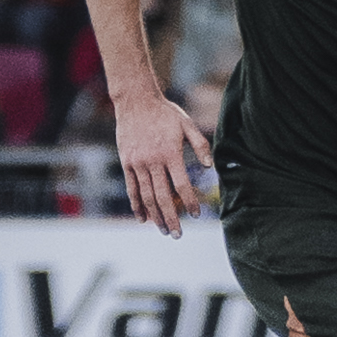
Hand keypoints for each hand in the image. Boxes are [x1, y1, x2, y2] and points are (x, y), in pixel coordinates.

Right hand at [115, 92, 217, 236]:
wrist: (135, 100)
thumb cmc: (164, 113)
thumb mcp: (187, 124)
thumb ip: (200, 144)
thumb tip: (209, 166)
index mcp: (170, 153)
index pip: (182, 184)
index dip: (189, 202)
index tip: (196, 215)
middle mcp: (153, 161)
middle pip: (163, 197)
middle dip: (171, 218)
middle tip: (178, 235)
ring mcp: (137, 163)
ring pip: (147, 196)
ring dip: (155, 216)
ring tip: (164, 230)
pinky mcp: (127, 163)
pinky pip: (132, 189)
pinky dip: (137, 205)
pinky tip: (143, 218)